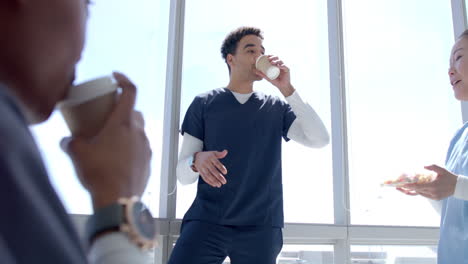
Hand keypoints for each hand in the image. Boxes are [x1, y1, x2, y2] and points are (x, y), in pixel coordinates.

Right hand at [61, 72, 151, 208]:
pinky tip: (119, 158)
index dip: (124, 79)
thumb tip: (67, 140)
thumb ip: (70, 142)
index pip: (130, 91)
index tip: (115, 76)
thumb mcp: (77, 154)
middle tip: (109, 116)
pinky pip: (141, 148)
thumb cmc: (99, 173)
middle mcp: (139, 132)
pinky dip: (132, 147)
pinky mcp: (149, 162)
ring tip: (112, 140)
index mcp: (123, 123)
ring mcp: (146, 148)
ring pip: (139, 131)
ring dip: (128, 130)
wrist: (118, 200)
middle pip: (135, 113)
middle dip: (123, 110)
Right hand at [194, 150, 227, 187]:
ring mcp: (202, 167)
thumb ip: (220, 154)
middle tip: (224, 182)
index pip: (216, 163)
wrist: (196, 157)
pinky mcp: (200, 171)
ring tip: (219, 185)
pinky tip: (214, 185)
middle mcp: (206, 162)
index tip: (225, 173)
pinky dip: (209, 182)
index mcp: (210, 157)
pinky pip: (204, 177)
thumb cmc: (208, 155)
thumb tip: (226, 151)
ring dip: (214, 181)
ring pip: (208, 175)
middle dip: (219, 177)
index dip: (221, 168)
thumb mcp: (213, 153)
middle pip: (213, 170)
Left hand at [255, 55, 294, 96]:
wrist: (282, 86)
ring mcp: (284, 67)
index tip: (266, 56)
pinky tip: (278, 66)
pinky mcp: (287, 70)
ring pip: (281, 61)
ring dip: (276, 61)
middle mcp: (280, 64)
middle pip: (277, 58)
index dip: (270, 56)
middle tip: (268, 59)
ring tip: (272, 63)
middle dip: (273, 57)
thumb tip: (254, 70)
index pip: (274, 58)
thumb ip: (261, 74)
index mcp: (276, 65)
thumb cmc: (275, 81)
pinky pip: (284, 66)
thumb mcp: (267, 77)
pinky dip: (281, 66)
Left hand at [398, 164, 457, 199]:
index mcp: (433, 186)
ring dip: (412, 191)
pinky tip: (412, 189)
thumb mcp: (441, 170)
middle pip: (417, 191)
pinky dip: (419, 191)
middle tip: (397, 187)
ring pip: (420, 193)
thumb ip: (433, 167)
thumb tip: (423, 165)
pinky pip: (424, 195)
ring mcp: (434, 196)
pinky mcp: (435, 198)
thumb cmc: (449, 177)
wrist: (458, 186)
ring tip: (402, 188)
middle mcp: (432, 192)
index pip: (419, 187)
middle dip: (407, 189)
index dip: (410, 186)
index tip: (403, 185)